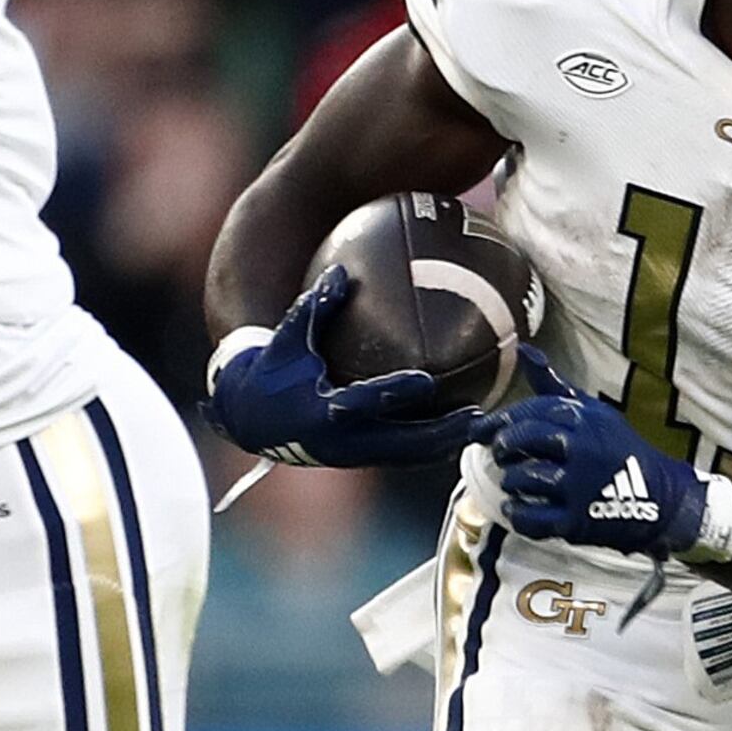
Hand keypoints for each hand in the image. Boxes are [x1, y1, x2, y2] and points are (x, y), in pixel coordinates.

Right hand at [207, 266, 493, 469]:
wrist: (252, 420)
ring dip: (444, 444)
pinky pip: (402, 455)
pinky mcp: (361, 458)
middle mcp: (341, 441)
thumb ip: (314, 307)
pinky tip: (459, 429)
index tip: (426, 380)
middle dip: (440, 434)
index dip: (394, 393)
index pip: (364, 402)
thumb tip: (340, 272)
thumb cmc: (273, 372)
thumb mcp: (288, 339)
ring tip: (480, 426)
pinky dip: (430, 445)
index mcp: (322, 412)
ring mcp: (353, 455)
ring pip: (407, 456)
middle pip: (400, 444)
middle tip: (476, 416)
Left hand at [485, 351, 711, 554]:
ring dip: (510, 480)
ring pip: (523, 478)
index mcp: (583, 419)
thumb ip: (553, 386)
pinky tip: (517, 508)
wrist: (662, 498)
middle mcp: (581, 449)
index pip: (530, 412)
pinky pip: (533, 518)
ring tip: (514, 481)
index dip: (499, 421)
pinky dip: (518, 514)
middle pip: (522, 440)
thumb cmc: (618, 451)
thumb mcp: (592, 412)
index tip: (480, 430)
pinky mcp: (577, 520)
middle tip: (500, 454)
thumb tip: (525, 350)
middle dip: (503, 447)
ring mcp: (579, 486)